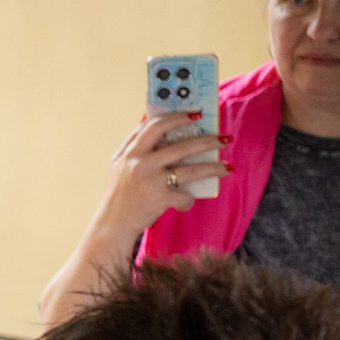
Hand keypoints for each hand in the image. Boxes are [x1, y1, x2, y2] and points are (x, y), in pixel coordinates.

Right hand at [42, 113, 233, 326]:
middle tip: (223, 138)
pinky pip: (184, 196)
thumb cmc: (121, 195)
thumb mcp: (120, 167)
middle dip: (206, 140)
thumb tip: (155, 122)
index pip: (154, 126)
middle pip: (181, 145)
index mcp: (129, 152)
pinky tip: (186, 202)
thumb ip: (134, 146)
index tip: (195, 114)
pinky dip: (187, 200)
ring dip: (213, 167)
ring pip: (191, 169)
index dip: (177, 118)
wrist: (112, 225)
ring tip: (228, 167)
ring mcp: (149, 180)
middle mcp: (138, 163)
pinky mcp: (158, 198)